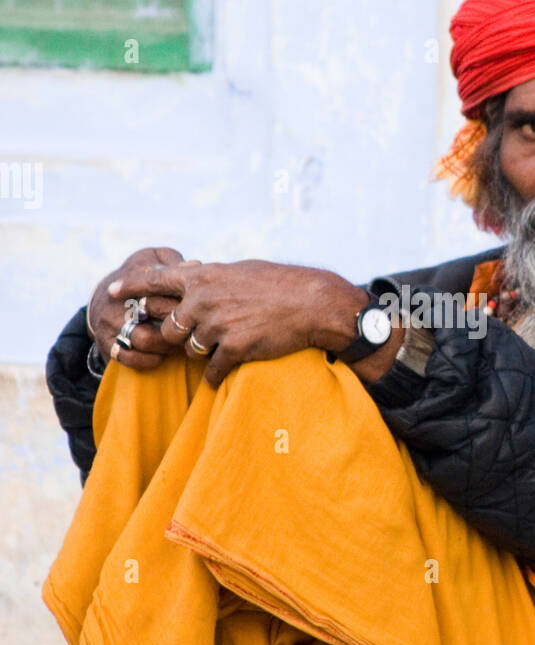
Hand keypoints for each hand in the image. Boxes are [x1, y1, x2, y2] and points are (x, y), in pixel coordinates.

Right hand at [88, 247, 198, 369]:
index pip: (161, 284)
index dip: (185, 295)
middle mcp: (120, 298)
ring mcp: (111, 322)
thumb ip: (172, 261)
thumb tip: (195, 266)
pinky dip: (150, 359)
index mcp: (133, 274)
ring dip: (169, 344)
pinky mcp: (107, 344)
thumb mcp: (152, 260)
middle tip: (200, 328)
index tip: (202, 303)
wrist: (101, 299)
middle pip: (158, 310)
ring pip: (146, 339)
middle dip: (182, 321)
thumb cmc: (138, 277)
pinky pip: (130, 358)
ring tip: (183, 344)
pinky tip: (162, 356)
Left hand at [107, 260, 372, 386]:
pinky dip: (217, 373)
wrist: (312, 304)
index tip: (112, 291)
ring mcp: (217, 326)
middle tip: (198, 334)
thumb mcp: (239, 271)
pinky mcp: (233, 349)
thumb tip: (194, 277)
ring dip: (202, 352)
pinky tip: (229, 368)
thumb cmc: (280, 283)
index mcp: (203, 276)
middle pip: (168, 328)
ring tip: (226, 344)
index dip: (131, 286)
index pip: (154, 280)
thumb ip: (211, 278)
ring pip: (189, 350)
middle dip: (178, 336)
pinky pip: (211, 370)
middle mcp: (203, 300)